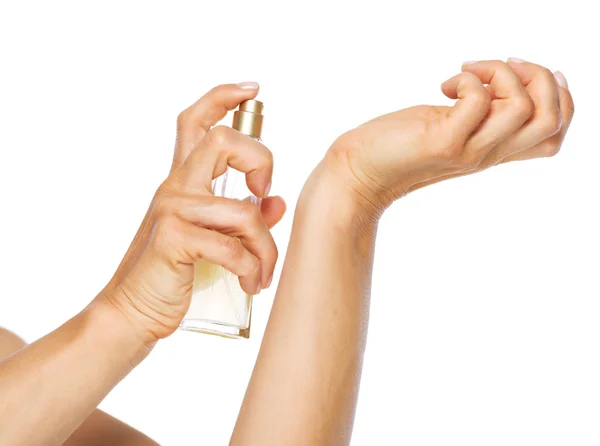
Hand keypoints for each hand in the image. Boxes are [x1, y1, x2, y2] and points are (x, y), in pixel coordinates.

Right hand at [100, 83, 285, 344]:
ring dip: (266, 248)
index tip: (252, 88)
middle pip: (221, 140)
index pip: (195, 122)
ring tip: (264, 274)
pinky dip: (252, 268)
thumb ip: (244, 217)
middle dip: (261, 160)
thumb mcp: (211, 240)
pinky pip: (232, 246)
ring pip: (243, 210)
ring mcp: (171, 211)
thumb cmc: (174, 275)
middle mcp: (174, 188)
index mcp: (182, 182)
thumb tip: (276, 202)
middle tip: (264, 195)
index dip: (222, 97)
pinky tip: (252, 283)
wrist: (134, 314)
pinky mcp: (173, 240)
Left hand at [325, 59, 573, 214]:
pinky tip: (442, 86)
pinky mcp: (443, 142)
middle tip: (499, 65)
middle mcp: (488, 154)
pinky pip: (477, 101)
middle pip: (552, 119)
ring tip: (466, 72)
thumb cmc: (399, 146)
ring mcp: (468, 150)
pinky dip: (465, 79)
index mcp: (493, 151)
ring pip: (524, 108)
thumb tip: (501, 80)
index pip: (555, 132)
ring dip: (501, 72)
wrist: (358, 174)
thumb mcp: (449, 128)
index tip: (524, 71)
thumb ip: (478, 115)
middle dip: (540, 78)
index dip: (560, 98)